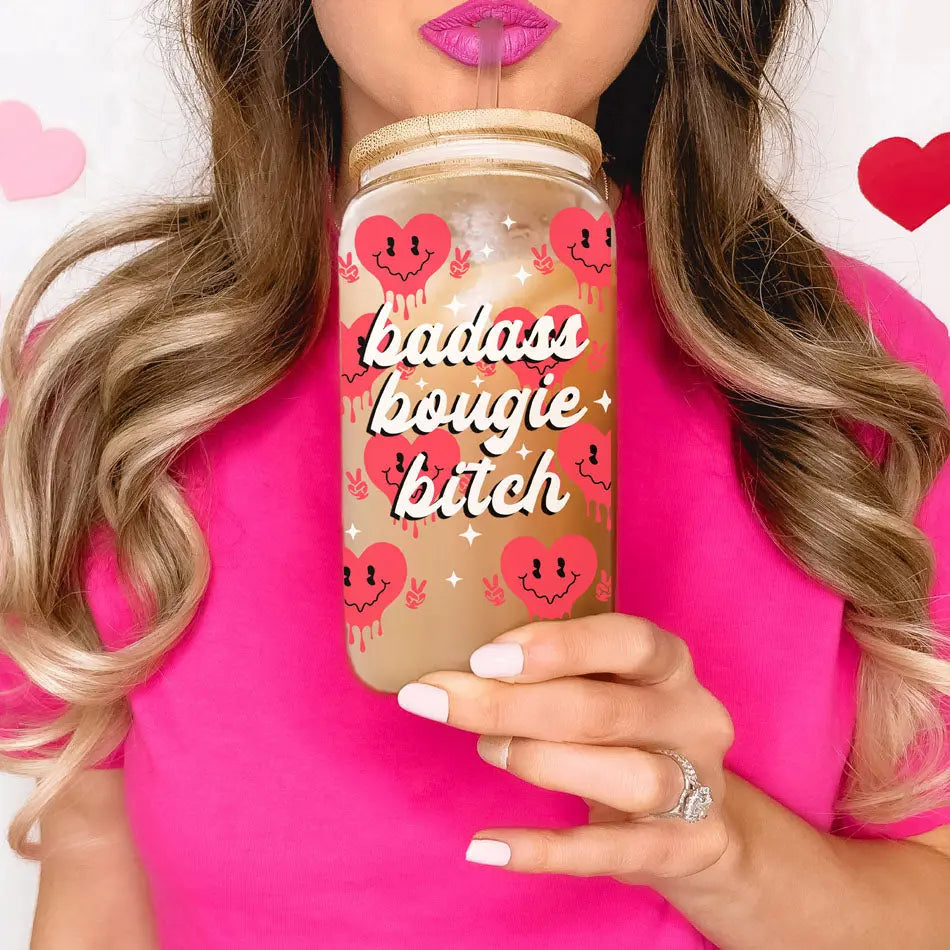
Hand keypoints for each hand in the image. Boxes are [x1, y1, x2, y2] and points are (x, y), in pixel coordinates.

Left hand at [396, 613, 733, 884]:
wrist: (699, 819)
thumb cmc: (626, 732)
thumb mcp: (608, 686)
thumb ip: (555, 671)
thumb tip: (461, 666)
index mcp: (671, 664)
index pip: (631, 641)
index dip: (559, 647)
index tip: (485, 657)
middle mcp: (693, 719)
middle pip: (605, 711)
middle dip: (511, 704)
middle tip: (442, 699)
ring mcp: (696, 787)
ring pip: (626, 776)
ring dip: (540, 760)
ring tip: (487, 749)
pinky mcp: (683, 848)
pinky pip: (610, 852)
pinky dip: (543, 850)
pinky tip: (484, 845)